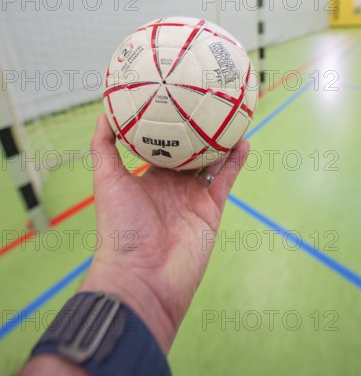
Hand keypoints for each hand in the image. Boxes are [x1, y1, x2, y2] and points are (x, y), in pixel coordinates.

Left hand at [81, 114, 249, 353]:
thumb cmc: (120, 227)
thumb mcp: (106, 181)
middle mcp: (172, 185)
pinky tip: (242, 141)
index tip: (173, 100)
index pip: (161, 146)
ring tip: (230, 115)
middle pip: (189, 152)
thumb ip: (104, 149)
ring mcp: (193, 197)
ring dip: (221, 142)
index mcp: (149, 178)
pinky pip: (225, 180)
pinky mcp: (211, 209)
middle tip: (206, 102)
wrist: (142, 275)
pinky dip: (235, 162)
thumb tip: (103, 114)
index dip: (168, 126)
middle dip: (197, 130)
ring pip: (211, 163)